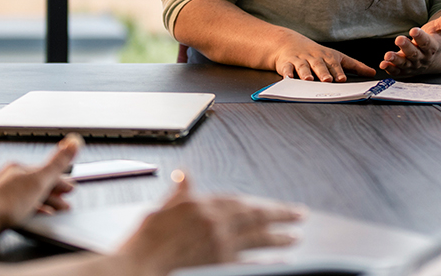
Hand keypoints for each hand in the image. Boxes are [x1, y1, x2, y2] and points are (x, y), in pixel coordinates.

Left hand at [0, 133, 79, 242]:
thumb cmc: (7, 200)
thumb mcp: (39, 179)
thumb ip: (57, 163)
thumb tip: (73, 141)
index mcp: (20, 168)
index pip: (46, 172)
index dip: (61, 181)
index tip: (70, 188)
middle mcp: (11, 178)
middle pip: (38, 184)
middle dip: (54, 192)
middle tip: (65, 200)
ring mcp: (4, 193)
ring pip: (29, 196)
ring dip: (45, 202)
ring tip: (55, 210)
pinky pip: (20, 206)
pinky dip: (32, 210)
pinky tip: (35, 216)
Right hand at [117, 173, 302, 274]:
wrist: (141, 263)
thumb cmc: (148, 237)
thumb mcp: (163, 207)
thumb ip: (180, 191)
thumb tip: (185, 174)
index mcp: (203, 204)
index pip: (240, 201)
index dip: (260, 203)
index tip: (275, 206)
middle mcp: (216, 222)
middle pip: (256, 216)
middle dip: (281, 215)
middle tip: (300, 214)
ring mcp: (219, 245)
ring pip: (258, 238)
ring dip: (279, 237)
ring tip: (296, 237)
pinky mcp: (219, 265)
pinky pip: (249, 263)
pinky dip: (267, 262)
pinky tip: (282, 262)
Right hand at [273, 31, 374, 81]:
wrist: (289, 43)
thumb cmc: (317, 53)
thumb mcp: (336, 57)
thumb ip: (355, 66)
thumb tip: (373, 73)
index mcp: (327, 57)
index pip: (334, 64)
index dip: (338, 71)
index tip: (342, 78)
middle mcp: (314, 58)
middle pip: (319, 65)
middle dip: (323, 73)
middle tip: (327, 80)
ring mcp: (300, 60)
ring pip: (303, 67)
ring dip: (306, 73)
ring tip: (308, 79)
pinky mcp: (286, 64)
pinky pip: (286, 68)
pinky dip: (287, 73)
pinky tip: (288, 78)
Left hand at [379, 0, 440, 77]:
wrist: (437, 61)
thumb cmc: (436, 41)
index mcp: (432, 47)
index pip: (426, 42)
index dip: (420, 37)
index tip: (414, 30)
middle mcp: (422, 57)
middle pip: (414, 53)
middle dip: (406, 47)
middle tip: (399, 39)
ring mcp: (413, 65)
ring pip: (405, 64)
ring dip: (396, 60)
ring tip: (388, 55)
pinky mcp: (405, 70)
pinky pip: (397, 72)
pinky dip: (390, 69)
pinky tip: (383, 64)